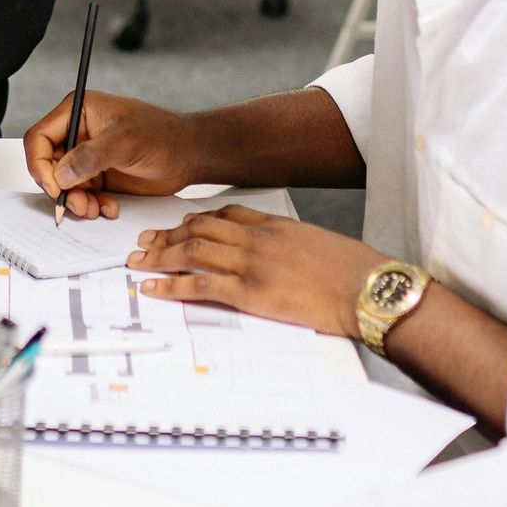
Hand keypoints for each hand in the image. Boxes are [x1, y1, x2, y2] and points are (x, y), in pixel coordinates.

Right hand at [24, 92, 207, 220]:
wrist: (189, 155)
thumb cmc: (163, 135)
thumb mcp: (125, 142)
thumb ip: (90, 156)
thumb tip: (60, 174)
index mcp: (79, 111)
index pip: (40, 137)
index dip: (40, 164)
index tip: (53, 186)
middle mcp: (78, 133)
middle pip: (48, 164)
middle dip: (59, 188)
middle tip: (77, 204)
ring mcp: (87, 156)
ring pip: (63, 184)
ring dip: (76, 201)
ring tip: (94, 209)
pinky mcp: (97, 175)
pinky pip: (81, 195)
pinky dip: (90, 205)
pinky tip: (108, 208)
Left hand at [128, 206, 381, 337]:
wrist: (368, 288)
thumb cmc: (354, 272)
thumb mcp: (318, 244)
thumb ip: (292, 245)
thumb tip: (284, 256)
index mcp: (275, 225)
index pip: (226, 214)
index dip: (196, 219)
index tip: (180, 224)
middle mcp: (257, 238)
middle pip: (200, 229)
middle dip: (168, 234)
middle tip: (145, 240)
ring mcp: (251, 264)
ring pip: (192, 251)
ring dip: (161, 255)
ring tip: (139, 260)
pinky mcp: (250, 293)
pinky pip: (200, 285)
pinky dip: (171, 284)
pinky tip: (153, 287)